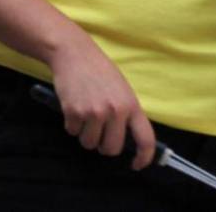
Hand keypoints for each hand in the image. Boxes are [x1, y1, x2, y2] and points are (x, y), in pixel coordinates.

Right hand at [48, 26, 155, 169]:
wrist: (72, 52)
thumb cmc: (98, 69)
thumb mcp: (121, 88)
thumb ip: (126, 111)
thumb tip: (126, 137)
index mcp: (131, 105)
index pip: (145, 140)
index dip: (143, 158)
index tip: (136, 164)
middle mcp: (114, 111)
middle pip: (111, 148)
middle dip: (103, 146)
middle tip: (98, 135)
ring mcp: (93, 112)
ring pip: (89, 143)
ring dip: (85, 135)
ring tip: (83, 117)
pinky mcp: (73, 111)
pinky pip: (72, 131)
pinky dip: (71, 124)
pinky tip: (72, 107)